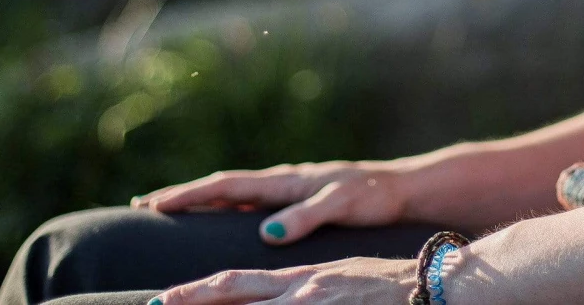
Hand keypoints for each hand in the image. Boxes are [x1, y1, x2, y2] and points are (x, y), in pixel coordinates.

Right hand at [131, 162, 410, 244]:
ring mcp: (287, 190)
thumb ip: (306, 217)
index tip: (155, 203)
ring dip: (201, 201)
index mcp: (286, 180)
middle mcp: (282, 181)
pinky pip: (250, 204)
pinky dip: (225, 208)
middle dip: (183, 194)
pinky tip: (216, 221)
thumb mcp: (341, 205)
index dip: (190, 194)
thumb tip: (267, 233)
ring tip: (168, 211)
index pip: (228, 184)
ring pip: (234, 194)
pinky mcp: (297, 201)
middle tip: (144, 205)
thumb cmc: (374, 197)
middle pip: (222, 186)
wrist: (402, 190)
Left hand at [151, 256, 415, 303]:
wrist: (430, 284)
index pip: (238, 282)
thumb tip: (275, 302)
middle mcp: (300, 291)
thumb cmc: (385, 287)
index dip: (199, 290)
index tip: (165, 297)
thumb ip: (301, 293)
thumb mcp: (335, 283)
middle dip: (192, 299)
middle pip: (235, 291)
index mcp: (299, 280)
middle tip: (154, 303)